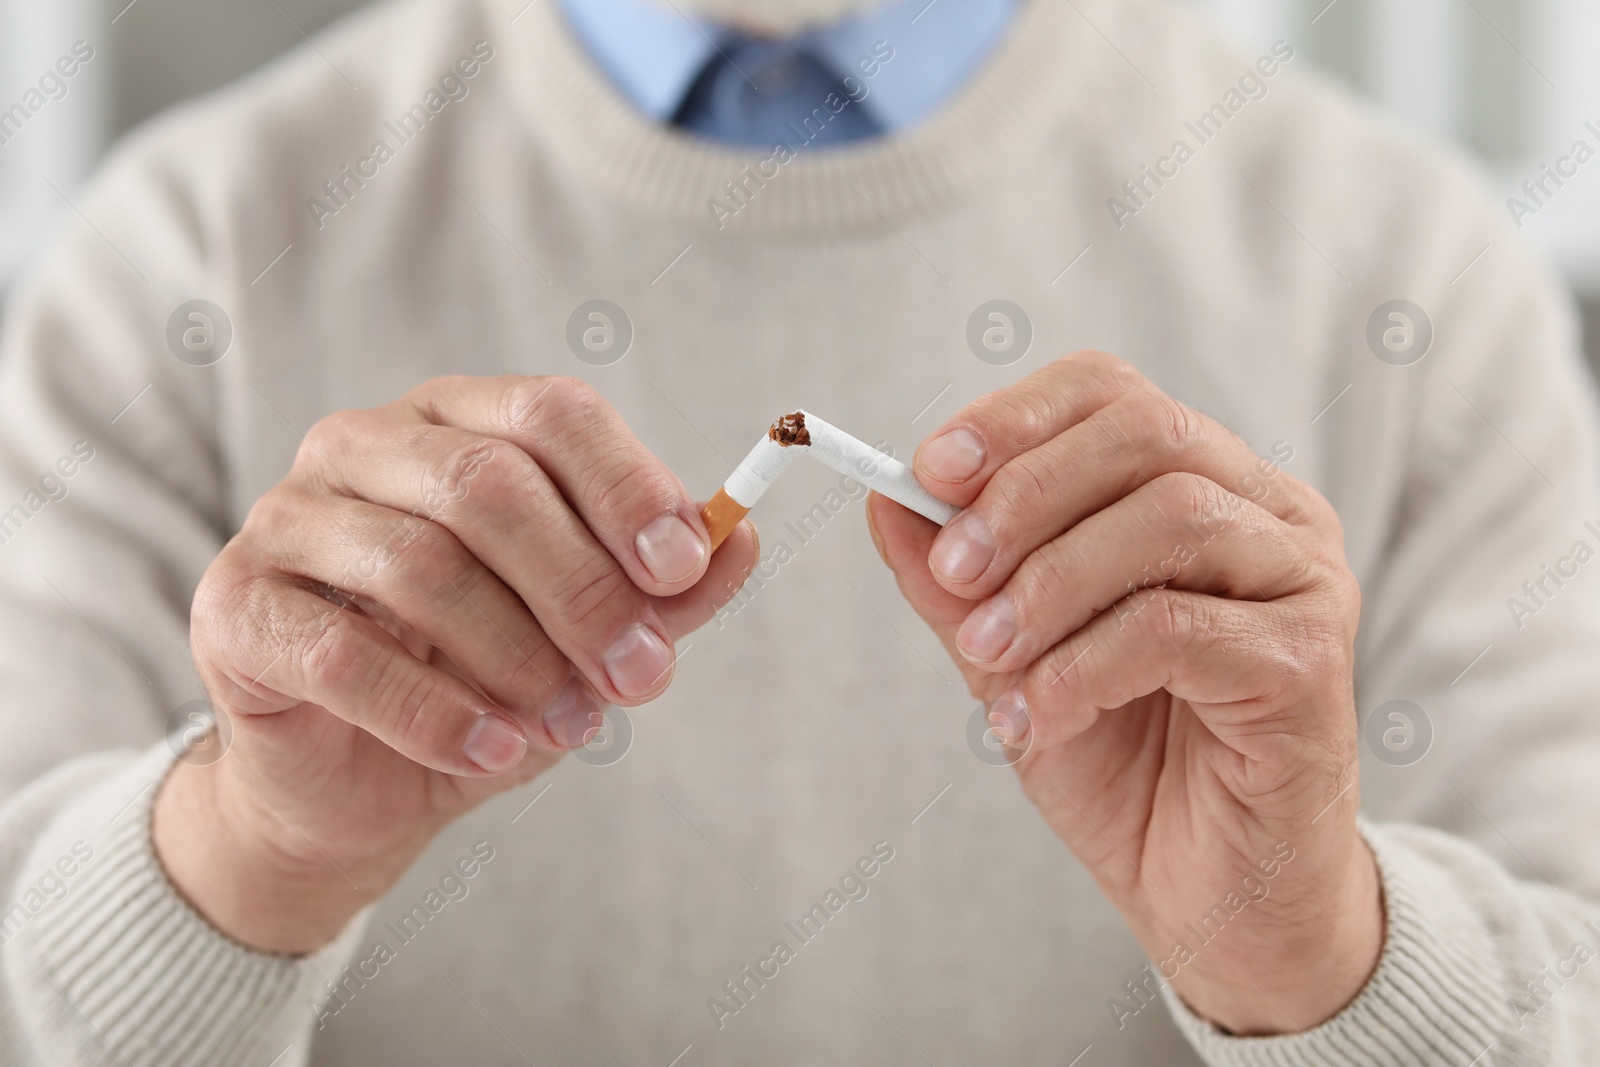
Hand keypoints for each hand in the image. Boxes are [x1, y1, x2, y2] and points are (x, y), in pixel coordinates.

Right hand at [155, 376, 755, 952]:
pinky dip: (436, 712)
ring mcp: (289, 517)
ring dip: (518, 658)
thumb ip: (661, 591)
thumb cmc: (482, 680)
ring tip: (572, 725)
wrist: (358, 780)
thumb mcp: (588, 636)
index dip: (626, 488)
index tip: (684, 569)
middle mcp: (365, 445)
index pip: (551, 413)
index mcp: (458, 422)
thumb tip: (742, 542)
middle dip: (584, 590)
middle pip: (490, 487)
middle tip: (643, 677)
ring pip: (421, 565)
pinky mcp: (236, 606)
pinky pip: (343, 652)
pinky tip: (495, 752)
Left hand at [868, 352, 1380, 1033]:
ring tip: (988, 658)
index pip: (1113, 395)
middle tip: (955, 574)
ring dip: (1050, 585)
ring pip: (1168, 519)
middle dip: (1025, 496)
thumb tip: (887, 500)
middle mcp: (1269, 517)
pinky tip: (1040, 716)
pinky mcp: (1311, 664)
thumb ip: (959, 582)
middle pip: (1147, 434)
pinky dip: (1083, 666)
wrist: (1211, 899)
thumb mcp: (1013, 659)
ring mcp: (1303, 583)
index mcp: (1204, 488)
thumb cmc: (1124, 762)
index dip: (1016, 418)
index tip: (929, 470)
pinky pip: (1179, 627)